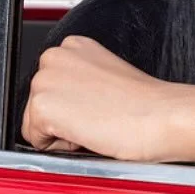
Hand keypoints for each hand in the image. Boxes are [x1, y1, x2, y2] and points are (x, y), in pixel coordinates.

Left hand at [21, 36, 182, 162]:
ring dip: (60, 132)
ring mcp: (45, 80)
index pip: (52, 86)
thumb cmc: (146, 105)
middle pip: (38, 102)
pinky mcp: (42, 107)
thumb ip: (81, 82)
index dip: (73, 105)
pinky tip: (87, 134)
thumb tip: (70, 103)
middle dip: (63, 118)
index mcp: (73, 46)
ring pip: (34, 122)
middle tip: (98, 118)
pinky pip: (35, 140)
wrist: (160, 117)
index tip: (97, 106)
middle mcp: (54, 57)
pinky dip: (58, 147)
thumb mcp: (107, 78)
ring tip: (94, 125)